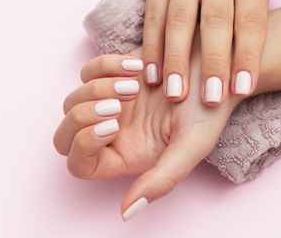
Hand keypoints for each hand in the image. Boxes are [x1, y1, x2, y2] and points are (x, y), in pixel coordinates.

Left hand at [53, 36, 240, 220]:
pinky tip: (135, 67)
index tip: (113, 127)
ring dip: (98, 89)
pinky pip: (87, 72)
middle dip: (83, 116)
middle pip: (65, 135)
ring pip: (73, 101)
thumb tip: (126, 213)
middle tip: (117, 106)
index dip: (84, 146)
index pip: (80, 164)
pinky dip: (105, 67)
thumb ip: (161, 182)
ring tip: (135, 84)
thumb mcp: (191, 148)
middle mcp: (113, 132)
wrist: (215, 73)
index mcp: (126, 155)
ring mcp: (109, 102)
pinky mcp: (112, 75)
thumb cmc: (206, 111)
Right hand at [142, 0, 280, 104]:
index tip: (243, 88)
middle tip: (211, 99)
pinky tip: (151, 74)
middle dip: (212, 63)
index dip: (248, 55)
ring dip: (175, 60)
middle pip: (215, 22)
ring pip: (178, 21)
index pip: (251, 19)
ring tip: (176, 94)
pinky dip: (151, 46)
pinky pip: (153, 15)